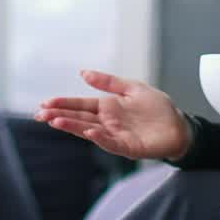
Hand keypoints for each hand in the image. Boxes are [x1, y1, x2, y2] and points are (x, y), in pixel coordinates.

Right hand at [35, 70, 191, 160]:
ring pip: (89, 131)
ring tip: (56, 121)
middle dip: (60, 116)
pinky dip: (99, 137)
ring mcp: (116, 135)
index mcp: (108, 107)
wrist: (179, 126)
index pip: (81, 105)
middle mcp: (107, 122)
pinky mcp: (127, 146)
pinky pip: (110, 142)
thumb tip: (83, 73)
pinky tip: (89, 131)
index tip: (45, 103)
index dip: (63, 104)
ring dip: (73, 126)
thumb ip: (108, 82)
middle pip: (79, 118)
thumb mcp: (132, 88)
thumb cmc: (157, 108)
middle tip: (41, 114)